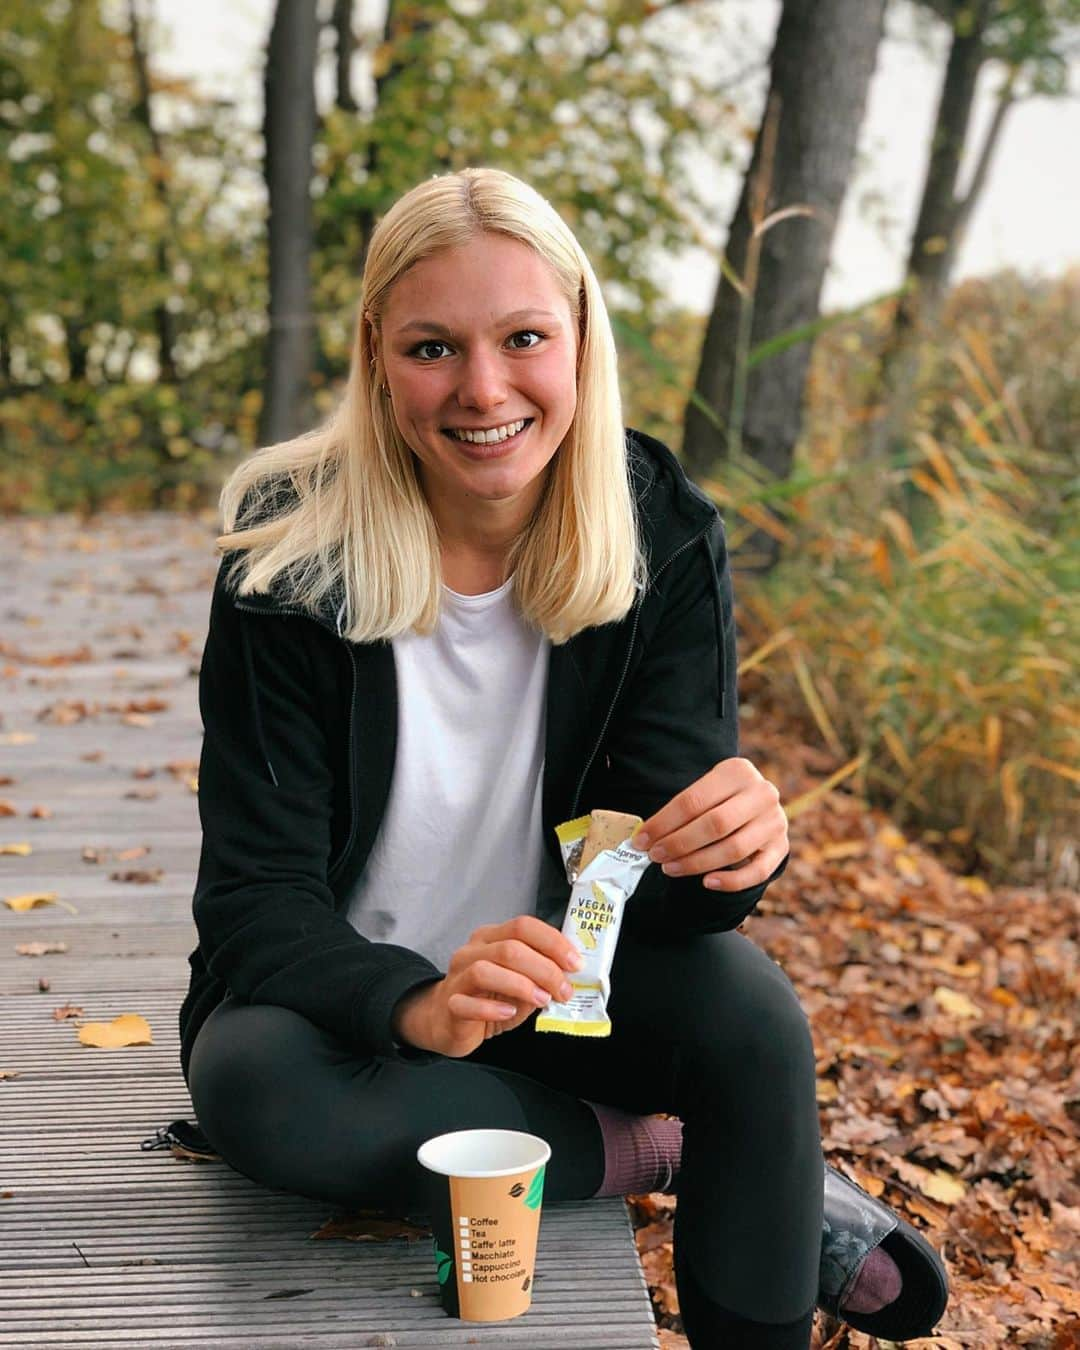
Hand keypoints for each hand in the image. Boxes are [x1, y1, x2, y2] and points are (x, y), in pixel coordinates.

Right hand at [390, 915, 583, 1057]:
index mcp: (491, 938)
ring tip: (542, 1000)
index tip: (575, 963)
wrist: (446, 1020)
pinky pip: (468, 1003)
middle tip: (563, 990)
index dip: (553, 942)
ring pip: (486, 970)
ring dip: (521, 985)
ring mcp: (458, 977)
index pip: (523, 926)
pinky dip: (492, 1008)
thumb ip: (539, 976)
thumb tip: (569, 976)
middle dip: (544, 969)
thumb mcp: (519, 984)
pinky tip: (509, 1013)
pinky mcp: (450, 1004)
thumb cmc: (488, 998)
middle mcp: (472, 951)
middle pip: (509, 948)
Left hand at [630, 757, 787, 891]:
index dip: (663, 823)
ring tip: (670, 869)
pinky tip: (706, 882)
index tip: (641, 840)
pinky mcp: (781, 847)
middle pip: (714, 824)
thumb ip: (680, 811)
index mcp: (737, 771)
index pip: (693, 800)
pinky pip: (757, 872)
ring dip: (697, 863)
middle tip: (655, 856)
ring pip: (733, 849)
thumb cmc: (718, 798)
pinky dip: (731, 881)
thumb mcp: (704, 791)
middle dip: (679, 844)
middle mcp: (762, 793)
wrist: (755, 804)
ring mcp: (775, 821)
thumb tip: (645, 838)